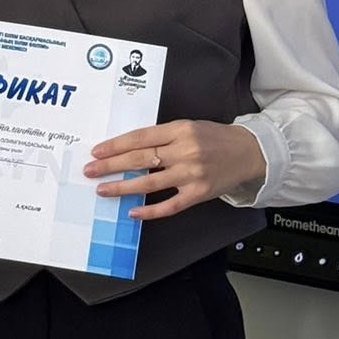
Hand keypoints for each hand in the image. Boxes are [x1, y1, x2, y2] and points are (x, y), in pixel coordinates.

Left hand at [85, 119, 265, 220]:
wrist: (248, 152)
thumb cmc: (215, 138)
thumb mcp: (189, 127)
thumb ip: (163, 136)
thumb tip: (129, 148)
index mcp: (180, 130)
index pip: (140, 137)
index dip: (116, 145)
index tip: (97, 151)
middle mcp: (185, 151)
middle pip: (140, 159)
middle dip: (111, 165)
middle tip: (91, 171)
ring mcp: (191, 174)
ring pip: (150, 182)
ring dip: (123, 187)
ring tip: (103, 190)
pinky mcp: (198, 194)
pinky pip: (169, 205)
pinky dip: (150, 210)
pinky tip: (132, 212)